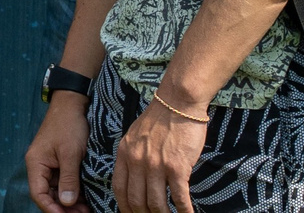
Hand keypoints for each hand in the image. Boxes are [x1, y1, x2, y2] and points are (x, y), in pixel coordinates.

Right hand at [25, 91, 88, 209]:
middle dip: (63, 208)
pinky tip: (85, 199)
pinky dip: (73, 192)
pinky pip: (63, 182)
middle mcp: (40, 166)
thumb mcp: (70, 153)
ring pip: (57, 191)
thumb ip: (68, 179)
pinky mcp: (59, 162)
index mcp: (36, 163)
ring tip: (87, 209)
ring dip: (70, 202)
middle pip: (47, 195)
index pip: (39, 194)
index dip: (52, 209)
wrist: (72, 103)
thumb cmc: (69, 125)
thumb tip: (66, 204)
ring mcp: (49, 164)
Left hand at [113, 97, 205, 212]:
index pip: (120, 188)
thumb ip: (132, 156)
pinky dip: (184, 211)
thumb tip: (133, 179)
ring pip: (156, 203)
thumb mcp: (135, 136)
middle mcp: (137, 161)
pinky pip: (179, 197)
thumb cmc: (160, 119)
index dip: (125, 207)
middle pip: (136, 200)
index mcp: (125, 153)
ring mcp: (156, 165)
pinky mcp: (177, 167)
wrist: (178, 102)